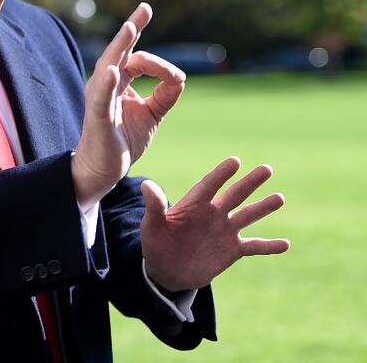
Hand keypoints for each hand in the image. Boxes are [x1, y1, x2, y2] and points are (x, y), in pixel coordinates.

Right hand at [72, 3, 185, 207]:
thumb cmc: (123, 139)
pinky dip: (106, 83)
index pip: (138, 60)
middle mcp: (105, 85)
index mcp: (118, 82)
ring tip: (130, 28)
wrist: (104, 170)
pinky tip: (113, 70)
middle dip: (132, 29)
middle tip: (145, 8)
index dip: (160, 65)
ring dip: (120, 47)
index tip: (176, 79)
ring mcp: (99, 99)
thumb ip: (165, 95)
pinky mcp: (97, 118)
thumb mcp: (152, 114)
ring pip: (109, 67)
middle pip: (119, 51)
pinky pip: (101, 98)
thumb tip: (181, 78)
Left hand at [140, 157, 290, 291]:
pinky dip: (269, 246)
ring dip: (263, 208)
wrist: (166, 270)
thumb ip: (154, 206)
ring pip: (247, 216)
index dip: (221, 174)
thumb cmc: (156, 243)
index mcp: (194, 204)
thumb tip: (146, 185)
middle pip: (234, 195)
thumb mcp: (152, 225)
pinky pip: (254, 246)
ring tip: (280, 198)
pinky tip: (286, 244)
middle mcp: (213, 213)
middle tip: (267, 169)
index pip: (210, 185)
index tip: (235, 161)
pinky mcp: (232, 250)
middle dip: (250, 183)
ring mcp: (224, 231)